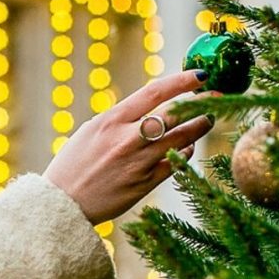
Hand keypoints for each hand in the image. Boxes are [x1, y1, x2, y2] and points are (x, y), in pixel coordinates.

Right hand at [42, 70, 213, 224]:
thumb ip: (119, 120)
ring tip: (207, 120)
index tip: (201, 75)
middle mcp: (126, 140)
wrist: (62, 204)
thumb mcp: (90, 133)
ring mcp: (137, 163)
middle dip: (201, 103)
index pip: (154, 93)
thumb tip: (149, 107)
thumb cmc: (73, 165)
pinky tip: (186, 147)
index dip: (183, 81)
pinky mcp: (144, 184)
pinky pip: (175, 163)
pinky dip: (184, 152)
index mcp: (110, 121)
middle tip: (217, 96)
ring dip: (199, 127)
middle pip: (175, 115)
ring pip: (181, 139)